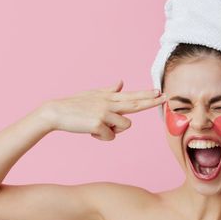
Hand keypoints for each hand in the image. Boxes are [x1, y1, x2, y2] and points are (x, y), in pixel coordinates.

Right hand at [39, 79, 166, 140]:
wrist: (56, 112)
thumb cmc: (73, 105)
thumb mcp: (92, 95)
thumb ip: (108, 90)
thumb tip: (121, 82)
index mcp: (108, 97)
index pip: (131, 95)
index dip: (146, 95)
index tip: (159, 92)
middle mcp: (108, 103)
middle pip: (135, 104)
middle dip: (151, 101)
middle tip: (164, 97)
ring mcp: (104, 113)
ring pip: (124, 126)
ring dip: (113, 130)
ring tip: (97, 127)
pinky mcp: (99, 124)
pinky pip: (110, 136)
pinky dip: (101, 137)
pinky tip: (90, 131)